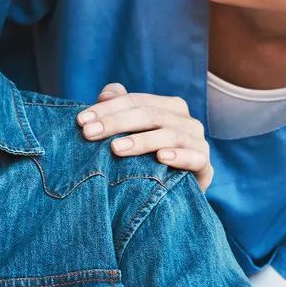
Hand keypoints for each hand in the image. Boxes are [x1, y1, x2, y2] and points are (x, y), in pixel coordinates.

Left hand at [78, 82, 213, 189]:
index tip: (81, 121)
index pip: (135, 101)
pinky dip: (178, 157)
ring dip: (141, 141)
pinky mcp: (205, 165)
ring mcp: (198, 142)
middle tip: (89, 134)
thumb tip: (105, 93)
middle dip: (116, 123)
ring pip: (170, 134)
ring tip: (116, 149)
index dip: (108, 109)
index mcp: (169, 107)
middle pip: (150, 114)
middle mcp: (186, 120)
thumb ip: (120, 109)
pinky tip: (160, 158)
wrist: (178, 193)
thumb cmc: (150, 160)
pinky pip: (194, 158)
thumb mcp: (132, 134)